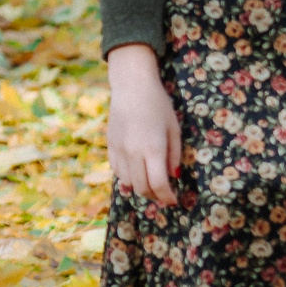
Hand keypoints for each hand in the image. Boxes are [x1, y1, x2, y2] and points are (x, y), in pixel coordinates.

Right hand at [106, 43, 182, 207]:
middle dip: (155, 196)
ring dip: (140, 188)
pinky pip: (117, 170)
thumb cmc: (158, 104)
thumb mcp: (174, 128)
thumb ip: (175, 155)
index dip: (168, 197)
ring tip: (151, 184)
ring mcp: (119, 149)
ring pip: (128, 182)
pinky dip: (127, 177)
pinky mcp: (110, 145)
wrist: (131, 86)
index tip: (175, 200)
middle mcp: (133, 152)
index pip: (159, 184)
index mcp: (152, 148)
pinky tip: (136, 171)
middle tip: (165, 195)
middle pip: (142, 188)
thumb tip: (174, 176)